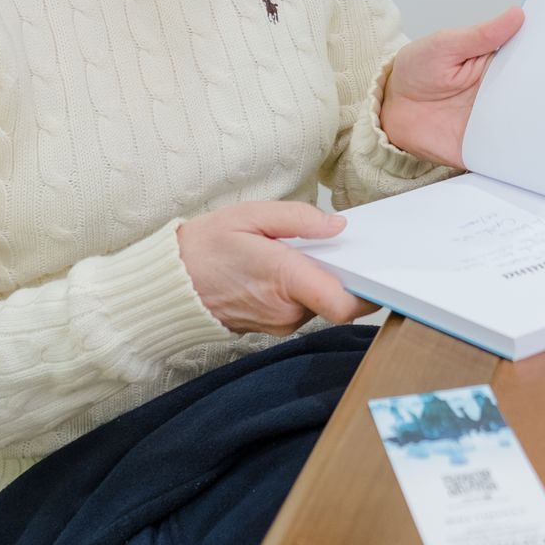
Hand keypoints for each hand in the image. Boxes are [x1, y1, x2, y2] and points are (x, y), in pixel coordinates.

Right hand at [177, 201, 376, 335]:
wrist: (167, 286)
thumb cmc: (204, 247)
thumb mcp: (250, 216)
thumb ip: (299, 219)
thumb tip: (337, 225)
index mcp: (285, 280)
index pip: (344, 304)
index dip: (369, 293)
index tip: (377, 272)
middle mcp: (286, 310)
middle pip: (337, 298)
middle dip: (341, 273)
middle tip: (332, 246)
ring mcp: (278, 323)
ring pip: (318, 303)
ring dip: (317, 280)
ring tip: (297, 253)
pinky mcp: (270, 328)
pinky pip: (300, 308)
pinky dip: (301, 290)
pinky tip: (285, 268)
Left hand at [379, 7, 525, 167]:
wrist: (391, 110)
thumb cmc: (417, 71)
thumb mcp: (446, 44)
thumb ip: (480, 35)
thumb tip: (516, 14)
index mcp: (498, 64)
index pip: (531, 58)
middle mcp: (502, 93)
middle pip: (538, 93)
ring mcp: (495, 121)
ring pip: (530, 124)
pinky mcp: (484, 147)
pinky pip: (509, 152)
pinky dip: (523, 153)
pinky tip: (539, 150)